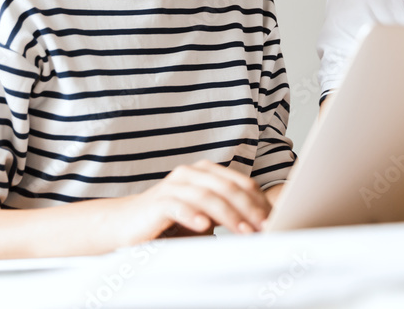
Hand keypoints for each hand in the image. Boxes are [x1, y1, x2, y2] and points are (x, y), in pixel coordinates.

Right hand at [110, 159, 271, 248]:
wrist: (128, 224)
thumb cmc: (171, 221)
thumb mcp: (206, 215)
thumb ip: (228, 213)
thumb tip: (260, 223)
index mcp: (207, 172)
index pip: (240, 182)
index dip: (259, 200)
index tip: (274, 219)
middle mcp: (192, 173)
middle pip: (227, 188)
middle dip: (249, 208)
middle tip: (263, 226)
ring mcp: (174, 185)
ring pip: (208, 196)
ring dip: (228, 215)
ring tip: (243, 231)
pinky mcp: (158, 202)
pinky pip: (178, 206)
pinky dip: (193, 215)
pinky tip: (204, 227)